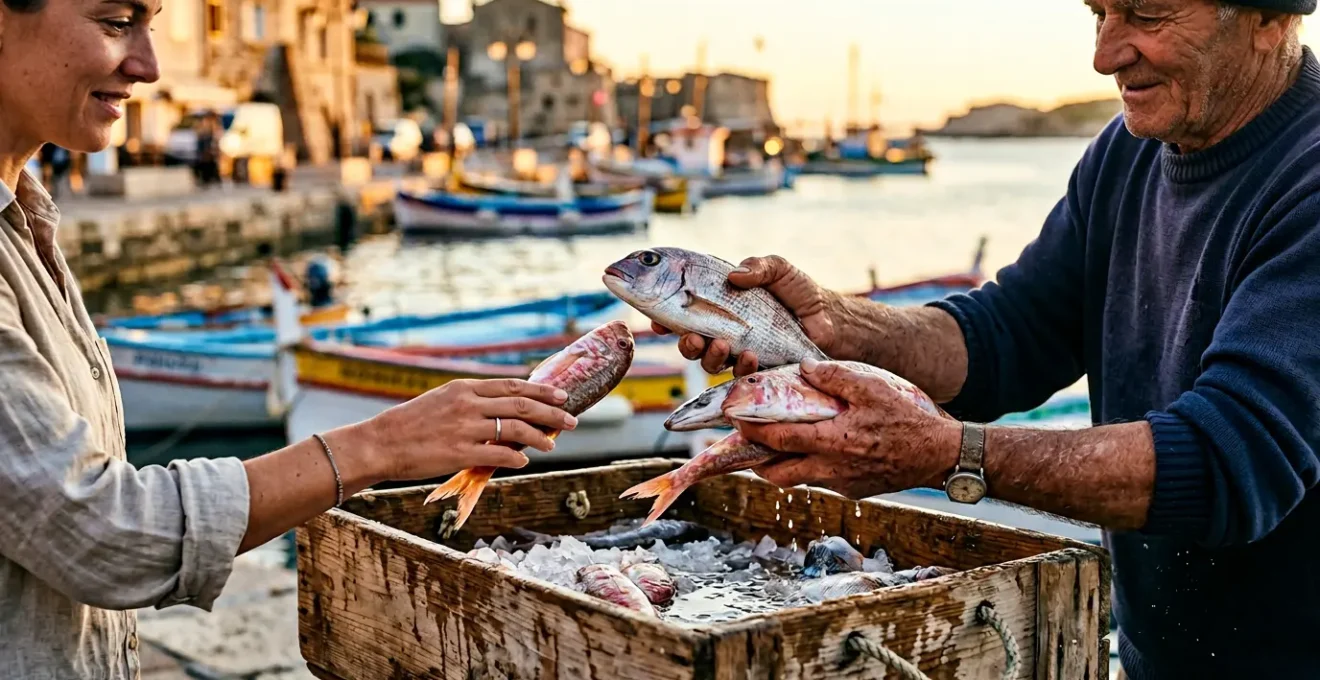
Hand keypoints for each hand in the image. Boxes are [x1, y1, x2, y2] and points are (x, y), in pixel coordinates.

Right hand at [357, 378, 576, 481]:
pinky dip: (516, 458)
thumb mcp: (441, 401)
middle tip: (572, 420)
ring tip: (552, 443)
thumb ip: (471, 402)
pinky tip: (524, 461)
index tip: (561, 396)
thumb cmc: (410, 424)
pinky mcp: (459, 453)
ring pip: (515, 430)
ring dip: (540, 437)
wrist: (380, 443)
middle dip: (551, 413)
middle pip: (521, 406)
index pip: (512, 386)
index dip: (541, 391)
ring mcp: (465, 428)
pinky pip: (499, 455)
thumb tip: (503, 411)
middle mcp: (468, 404)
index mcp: (464, 388)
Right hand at [651, 255, 842, 376]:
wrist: (831, 320)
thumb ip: (758, 266)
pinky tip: (750, 355)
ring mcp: (738, 350)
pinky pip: (738, 374)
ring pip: (708, 361)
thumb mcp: (779, 269)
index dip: (665, 317)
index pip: (684, 310)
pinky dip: (740, 366)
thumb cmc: (802, 292)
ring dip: (709, 356)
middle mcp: (724, 329)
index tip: (656, 320)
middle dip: (684, 343)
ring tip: (721, 345)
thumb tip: (735, 275)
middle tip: (691, 338)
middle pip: (690, 342)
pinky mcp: (756, 367)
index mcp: (721, 303)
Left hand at [733, 359, 960, 498]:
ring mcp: (841, 484)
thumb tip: (804, 366)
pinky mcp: (853, 491)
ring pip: (797, 479)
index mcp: (832, 442)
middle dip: (756, 460)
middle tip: (748, 441)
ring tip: (776, 444)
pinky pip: (821, 481)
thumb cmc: (907, 420)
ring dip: (781, 465)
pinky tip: (816, 449)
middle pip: (777, 474)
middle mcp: (831, 469)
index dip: (752, 432)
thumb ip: (835, 377)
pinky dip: (809, 467)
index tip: (736, 421)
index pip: (778, 440)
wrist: (938, 455)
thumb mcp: (872, 388)